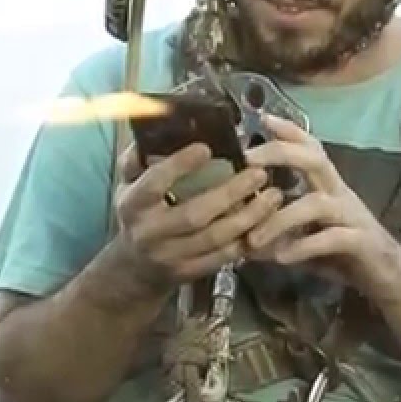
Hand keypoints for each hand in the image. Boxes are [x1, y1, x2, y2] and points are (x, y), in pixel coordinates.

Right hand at [110, 141, 282, 289]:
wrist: (135, 267)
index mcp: (133, 204)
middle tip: (258, 173)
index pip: (156, 183)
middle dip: (230, 194)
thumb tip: (159, 129)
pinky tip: (266, 221)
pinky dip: (248, 240)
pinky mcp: (190, 272)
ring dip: (248, 217)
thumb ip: (138, 158)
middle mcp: (151, 232)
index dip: (180, 166)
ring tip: (273, 196)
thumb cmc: (138, 213)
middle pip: (194, 214)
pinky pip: (224, 257)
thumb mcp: (127, 184)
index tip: (207, 148)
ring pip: (215, 238)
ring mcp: (172, 256)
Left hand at [243, 114, 400, 296]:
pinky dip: (304, 246)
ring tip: (252, 240)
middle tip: (248, 159)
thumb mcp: (304, 235)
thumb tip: (240, 228)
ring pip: (315, 204)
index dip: (289, 131)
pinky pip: (332, 238)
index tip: (262, 117)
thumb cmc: (342, 251)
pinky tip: (281, 258)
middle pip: (315, 160)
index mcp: (326, 186)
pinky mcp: (360, 242)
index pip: (310, 148)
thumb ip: (278, 227)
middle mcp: (339, 193)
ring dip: (280, 220)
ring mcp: (351, 216)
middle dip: (281, 153)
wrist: (387, 277)